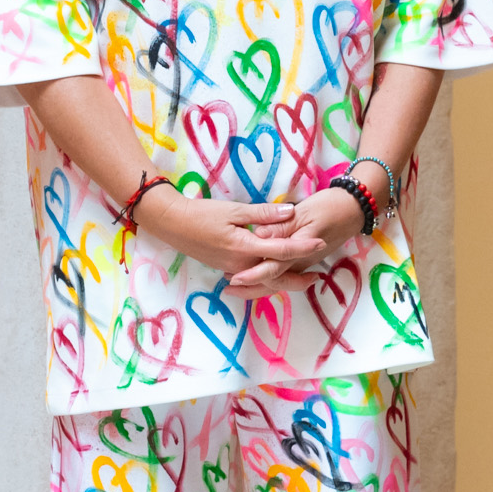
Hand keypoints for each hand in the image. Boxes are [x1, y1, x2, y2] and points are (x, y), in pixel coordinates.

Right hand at [133, 190, 325, 279]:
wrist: (172, 224)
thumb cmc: (203, 214)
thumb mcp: (235, 210)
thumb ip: (265, 213)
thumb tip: (292, 210)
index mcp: (244, 248)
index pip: (281, 250)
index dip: (303, 246)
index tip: (321, 242)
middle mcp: (240, 265)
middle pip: (274, 276)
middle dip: (296, 279)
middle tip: (316, 277)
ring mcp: (232, 269)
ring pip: (263, 280)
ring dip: (282, 281)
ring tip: (301, 278)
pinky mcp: (227, 267)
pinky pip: (252, 278)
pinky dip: (267, 278)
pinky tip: (276, 274)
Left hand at [230, 187, 364, 292]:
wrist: (355, 208)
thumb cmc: (331, 207)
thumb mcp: (305, 213)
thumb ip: (281, 225)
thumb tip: (259, 235)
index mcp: (298, 248)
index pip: (273, 266)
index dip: (253, 274)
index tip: (234, 278)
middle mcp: (301, 260)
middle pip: (274, 281)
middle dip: (251, 288)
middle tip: (227, 289)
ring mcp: (305, 262)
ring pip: (279, 281)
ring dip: (258, 286)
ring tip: (236, 286)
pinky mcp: (306, 259)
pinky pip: (285, 274)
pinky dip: (269, 278)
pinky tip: (257, 274)